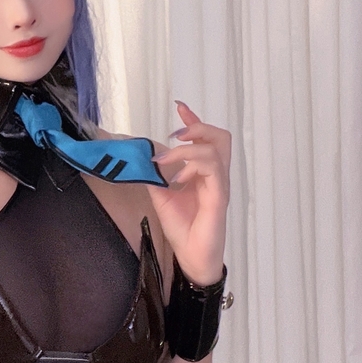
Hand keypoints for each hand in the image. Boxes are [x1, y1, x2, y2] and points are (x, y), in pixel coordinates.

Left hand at [148, 101, 230, 284]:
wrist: (191, 255)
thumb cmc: (183, 227)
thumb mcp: (162, 196)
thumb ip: (156, 176)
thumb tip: (141, 158)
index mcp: (203, 172)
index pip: (204, 138)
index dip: (193, 120)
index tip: (180, 107)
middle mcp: (215, 175)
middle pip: (220, 137)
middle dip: (198, 127)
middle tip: (176, 134)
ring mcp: (219, 185)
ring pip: (216, 149)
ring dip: (188, 149)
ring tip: (168, 161)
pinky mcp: (219, 197)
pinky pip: (213, 170)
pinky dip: (193, 167)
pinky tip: (179, 179)